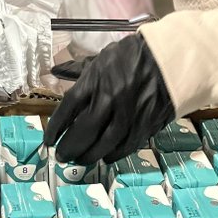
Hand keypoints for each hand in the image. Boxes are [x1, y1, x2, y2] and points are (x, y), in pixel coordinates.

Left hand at [45, 35, 174, 163]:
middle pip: (84, 131)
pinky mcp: (145, 126)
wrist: (169, 60)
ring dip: (89, 156)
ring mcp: (129, 115)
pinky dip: (113, 155)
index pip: (69, 107)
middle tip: (62, 155)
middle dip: (70, 147)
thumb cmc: (132, 57)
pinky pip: (125, 147)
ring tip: (79, 160)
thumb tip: (55, 70)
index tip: (49, 139)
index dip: (56, 127)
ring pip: (104, 144)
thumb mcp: (101, 58)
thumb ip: (77, 69)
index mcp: (96, 79)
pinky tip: (105, 157)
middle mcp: (110, 99)